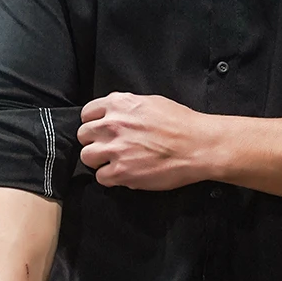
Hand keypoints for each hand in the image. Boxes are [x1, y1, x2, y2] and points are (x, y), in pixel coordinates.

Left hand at [78, 92, 212, 188]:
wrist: (198, 146)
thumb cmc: (181, 124)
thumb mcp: (151, 102)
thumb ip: (128, 107)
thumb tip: (116, 115)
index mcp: (119, 104)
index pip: (87, 113)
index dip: (93, 123)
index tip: (100, 131)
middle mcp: (112, 124)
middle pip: (83, 135)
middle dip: (94, 141)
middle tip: (108, 148)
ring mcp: (115, 149)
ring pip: (87, 157)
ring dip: (98, 160)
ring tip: (114, 162)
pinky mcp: (121, 172)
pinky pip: (100, 177)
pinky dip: (110, 178)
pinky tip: (123, 174)